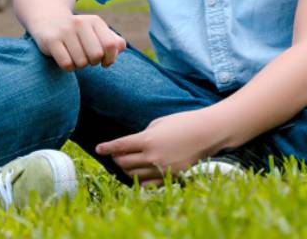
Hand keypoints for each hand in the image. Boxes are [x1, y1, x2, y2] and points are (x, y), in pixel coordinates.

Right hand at [28, 13, 125, 70]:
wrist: (49, 21)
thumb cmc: (79, 33)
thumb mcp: (96, 32)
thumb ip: (113, 41)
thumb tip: (120, 48)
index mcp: (95, 21)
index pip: (111, 45)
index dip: (109, 59)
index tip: (103, 61)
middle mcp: (80, 23)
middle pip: (96, 56)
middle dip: (92, 62)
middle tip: (85, 57)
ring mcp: (65, 30)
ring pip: (81, 63)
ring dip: (79, 65)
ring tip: (73, 56)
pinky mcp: (51, 40)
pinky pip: (67, 64)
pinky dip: (68, 67)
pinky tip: (64, 58)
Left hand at [96, 109, 224, 185]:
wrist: (206, 133)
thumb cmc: (182, 123)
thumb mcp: (158, 123)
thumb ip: (142, 135)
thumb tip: (131, 145)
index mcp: (147, 139)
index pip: (119, 146)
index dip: (107, 148)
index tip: (99, 149)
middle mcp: (152, 156)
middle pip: (124, 162)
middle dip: (117, 158)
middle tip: (116, 155)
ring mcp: (161, 168)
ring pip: (134, 174)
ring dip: (127, 169)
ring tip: (126, 163)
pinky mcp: (170, 176)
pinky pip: (148, 184)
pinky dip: (140, 180)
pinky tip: (139, 174)